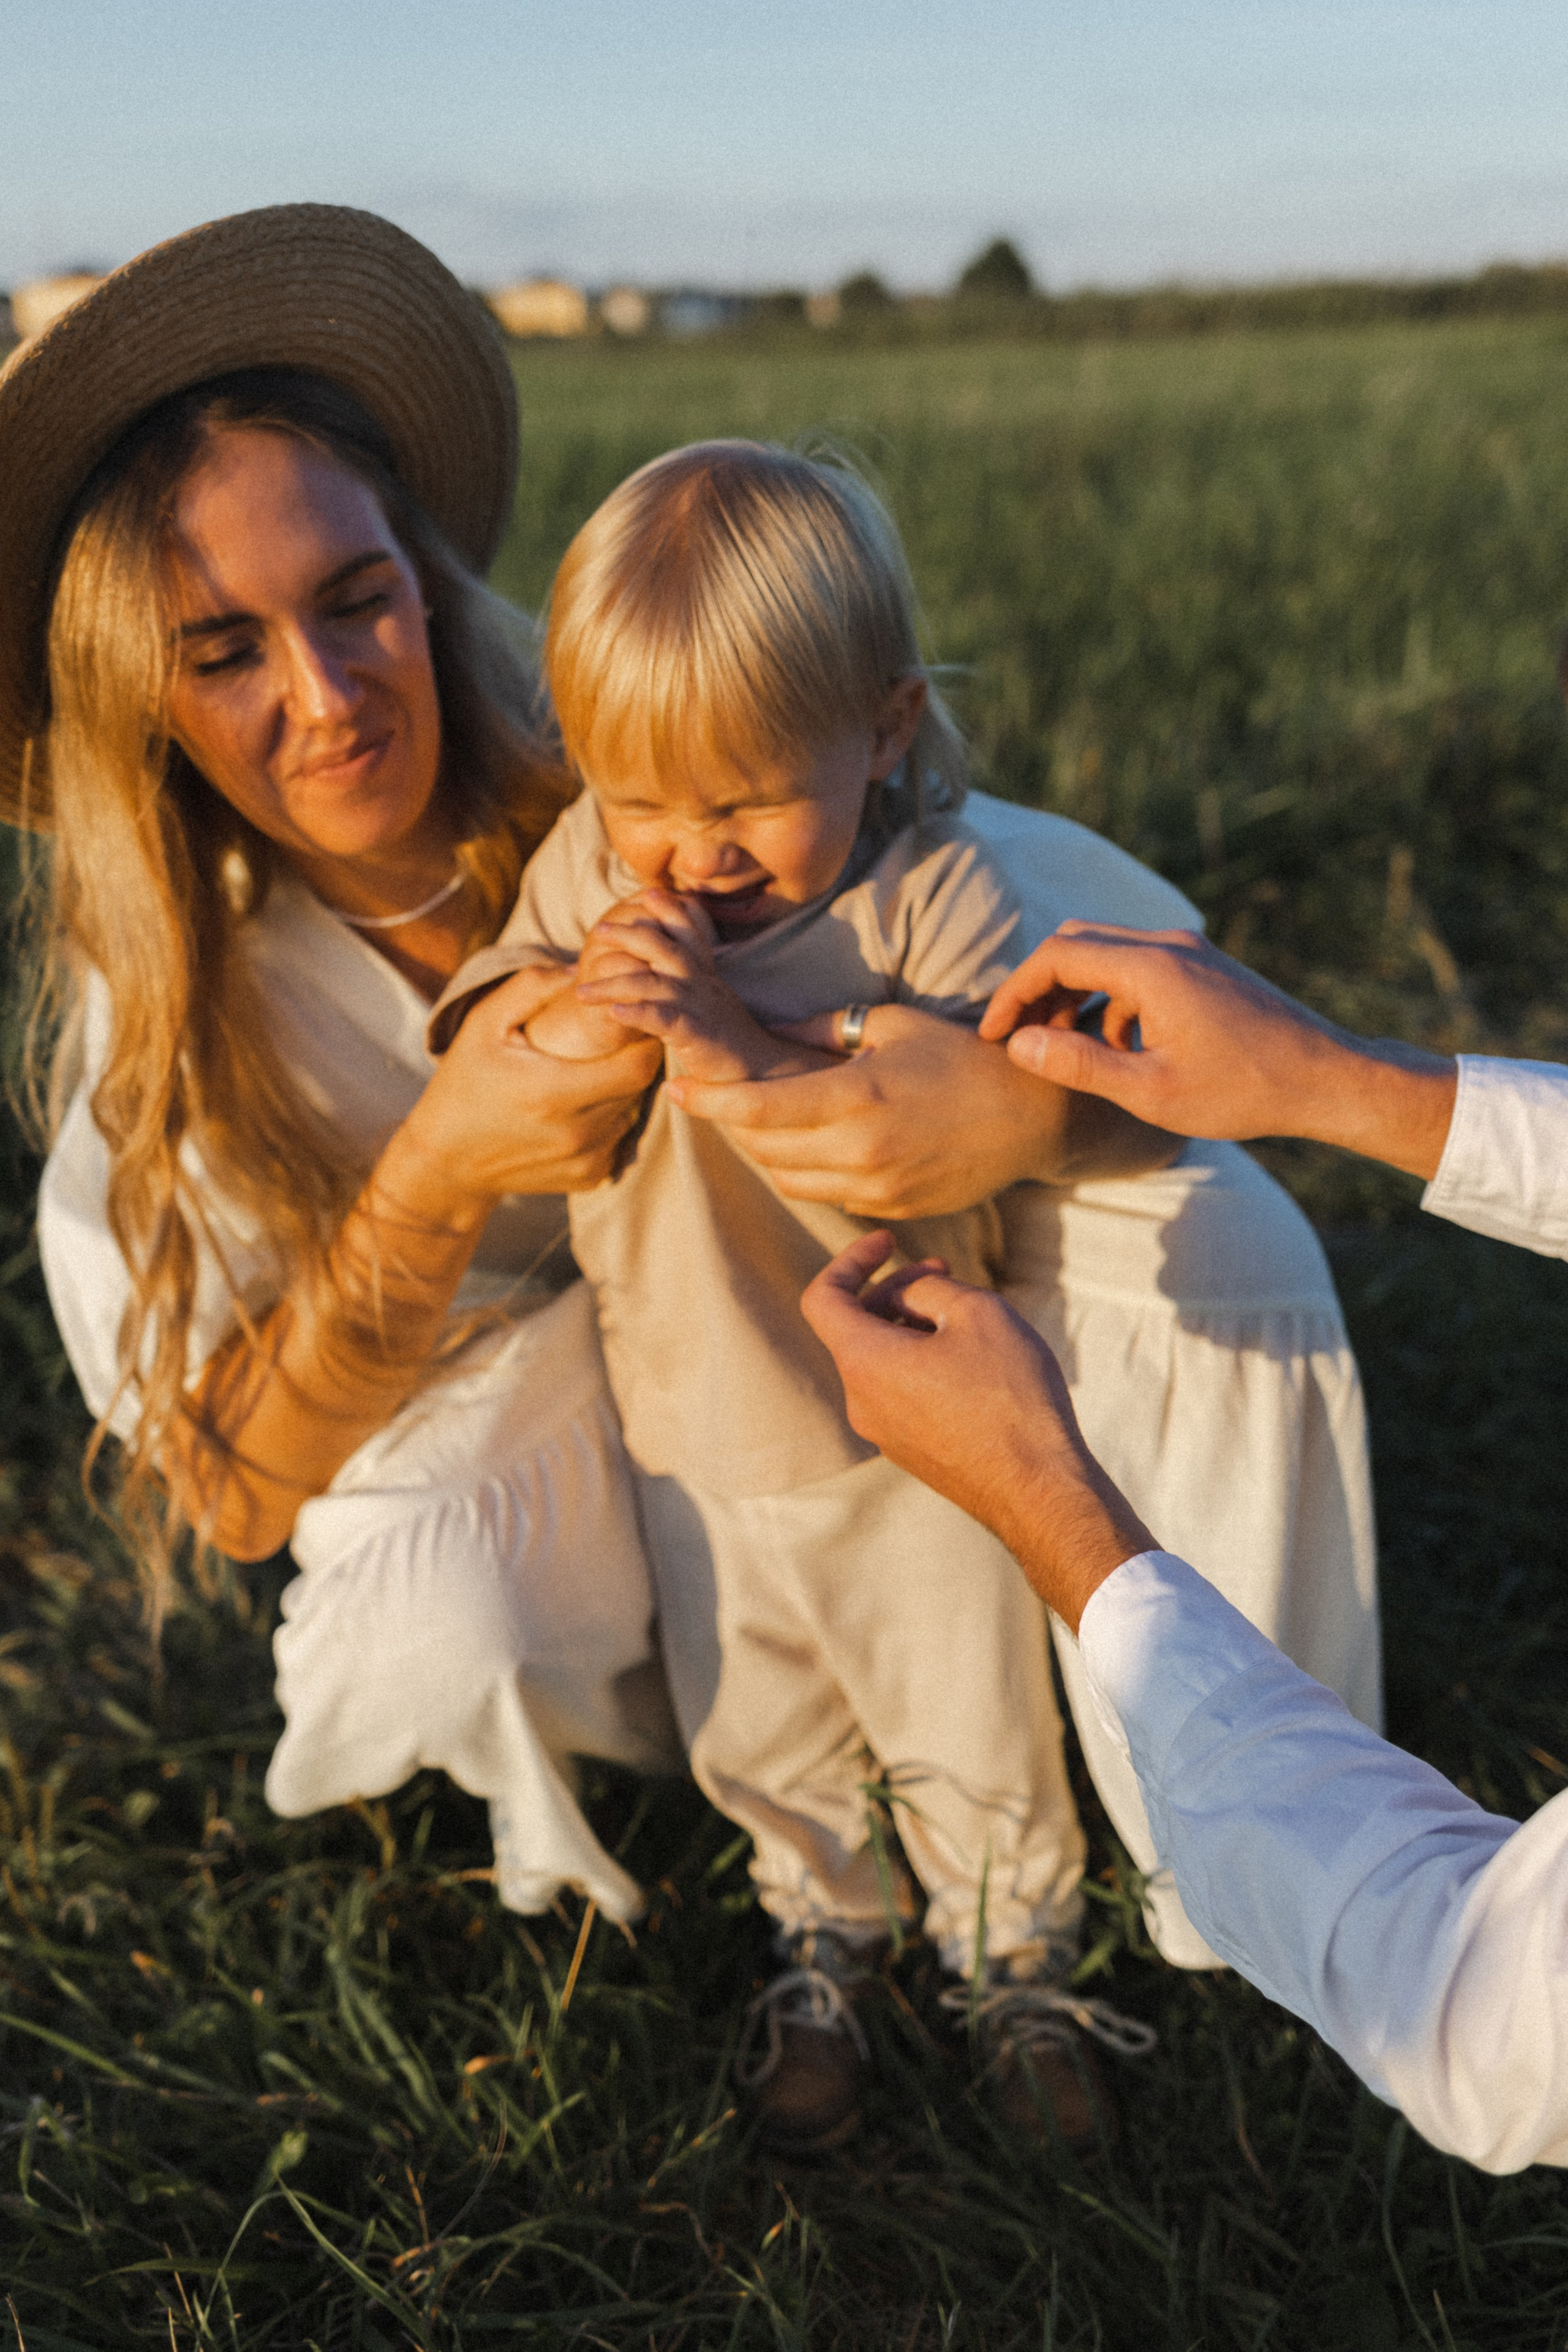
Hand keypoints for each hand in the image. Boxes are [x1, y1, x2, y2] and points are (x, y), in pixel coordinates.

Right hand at [403, 962, 661, 1210]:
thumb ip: (530, 987)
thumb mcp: (484, 1024)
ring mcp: (586, 1160)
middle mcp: (577, 1132)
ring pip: (632, 1111)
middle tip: (618, 1036)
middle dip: (637, 1057)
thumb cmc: (464, 1082)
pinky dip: (610, 1118)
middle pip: (639, 1087)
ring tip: (595, 1068)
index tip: (633, 1018)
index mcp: (553, 1092)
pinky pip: (619, 1137)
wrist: (446, 1162)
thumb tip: (581, 967)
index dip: (644, 1039)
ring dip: (622, 1088)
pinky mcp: (590, 1177)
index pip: (637, 1065)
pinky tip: (582, 1104)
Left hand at [577, 886, 829, 1083]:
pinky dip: (636, 1013)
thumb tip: (663, 978)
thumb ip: (691, 987)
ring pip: (651, 983)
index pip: (689, 933)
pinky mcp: (696, 1036)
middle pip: (663, 948)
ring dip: (613, 984)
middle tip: (599, 929)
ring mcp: (699, 1008)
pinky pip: (662, 1019)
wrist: (765, 1074)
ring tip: (582, 992)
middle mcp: (702, 985)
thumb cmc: (730, 1043)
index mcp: (706, 976)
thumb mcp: (711, 1005)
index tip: (648, 893)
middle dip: (629, 935)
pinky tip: (613, 1013)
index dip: (670, 910)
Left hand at [665, 1001, 1176, 1217]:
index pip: (761, 1109)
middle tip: (713, 1098)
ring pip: (789, 1179)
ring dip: (765, 1153)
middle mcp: (862, 1151)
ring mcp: (877, 1187)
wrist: (1032, 1118)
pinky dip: (805, 1171)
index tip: (678, 1091)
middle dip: (733, 1124)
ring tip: (757, 1121)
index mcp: (858, 1098)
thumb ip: (825, 1030)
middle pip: (764, 1149)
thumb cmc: (963, 1057)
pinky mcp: (892, 1208)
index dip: (711, 1102)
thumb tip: (772, 1029)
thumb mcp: (893, 1024)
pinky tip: (809, 1144)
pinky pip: (827, 1194)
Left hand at [800, 1233, 1155, 1630]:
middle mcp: (860, 1402)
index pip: (823, 1298)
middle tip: (945, 1270)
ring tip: (968, 1317)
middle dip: (895, 1290)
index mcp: (863, 1363)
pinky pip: (902, 1393)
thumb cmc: (1009, 1397)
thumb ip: (928, 1287)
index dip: (850, 1260)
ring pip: (883, 1360)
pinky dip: (923, 1362)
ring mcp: (884, 1433)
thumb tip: (910, 1294)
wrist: (1039, 1491)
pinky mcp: (912, 1453)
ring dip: (913, 1326)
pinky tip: (974, 1363)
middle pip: (857, 1327)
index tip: (889, 1243)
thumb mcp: (975, 1313)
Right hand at [978, 923, 1458, 1179]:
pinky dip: (1113, 999)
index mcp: (1151, 969)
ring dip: (1076, 994)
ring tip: (1066, 1048)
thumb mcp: (1150, 1091)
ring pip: (1108, 953)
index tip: (993, 1035)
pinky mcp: (1206, 968)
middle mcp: (1169, 946)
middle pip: (1077, 942)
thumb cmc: (1242, 1091)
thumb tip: (1019, 1046)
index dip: (1014, 993)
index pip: (1056, 956)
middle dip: (1039, 986)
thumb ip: (1079, 1064)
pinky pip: (1140, 968)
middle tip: (1020, 1037)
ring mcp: (1191, 952)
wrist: (1327, 1078)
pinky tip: (1121, 1048)